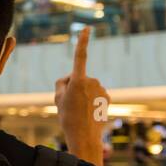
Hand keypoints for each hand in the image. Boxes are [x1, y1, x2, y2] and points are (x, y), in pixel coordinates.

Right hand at [55, 28, 108, 164]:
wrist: (85, 137)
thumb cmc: (68, 117)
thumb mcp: (57, 99)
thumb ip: (62, 83)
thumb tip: (71, 77)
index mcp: (78, 80)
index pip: (80, 56)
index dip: (82, 41)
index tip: (87, 29)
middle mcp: (92, 81)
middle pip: (79, 78)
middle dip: (73, 86)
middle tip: (69, 104)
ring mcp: (102, 89)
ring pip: (88, 87)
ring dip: (82, 95)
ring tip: (79, 111)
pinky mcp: (108, 97)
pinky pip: (96, 94)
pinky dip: (91, 100)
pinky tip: (89, 112)